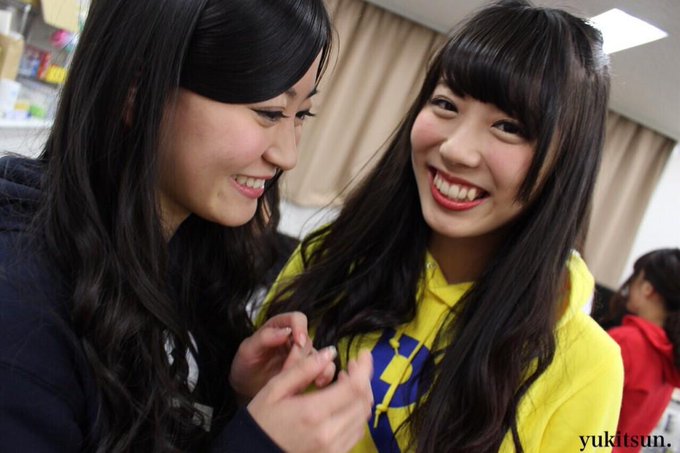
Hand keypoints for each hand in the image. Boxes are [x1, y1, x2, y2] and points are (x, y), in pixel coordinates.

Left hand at [230, 312, 333, 398]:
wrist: (245, 389)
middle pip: (308, 340)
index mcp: (278, 327)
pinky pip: (325, 368)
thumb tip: (286, 332)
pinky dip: (326, 374)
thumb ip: (264, 338)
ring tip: (310, 379)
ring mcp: (303, 355)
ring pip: (319, 354)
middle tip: (288, 371)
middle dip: (300, 356)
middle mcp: (293, 338)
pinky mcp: (310, 370)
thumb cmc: (245, 366)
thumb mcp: (247, 350)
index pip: (297, 318)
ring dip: (317, 366)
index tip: (299, 342)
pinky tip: (319, 383)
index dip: (301, 328)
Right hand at [248, 348, 373, 452]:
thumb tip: (330, 352)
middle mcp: (328, 432)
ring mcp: (333, 448)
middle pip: (363, 402)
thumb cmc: (261, 420)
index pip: (354, 387)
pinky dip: (356, 414)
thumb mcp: (275, 389)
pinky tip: (344, 403)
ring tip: (346, 382)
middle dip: (364, 379)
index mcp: (313, 412)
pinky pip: (356, 433)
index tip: (363, 354)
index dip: (364, 368)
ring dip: (361, 396)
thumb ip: (303, 369)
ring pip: (363, 418)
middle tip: (353, 365)